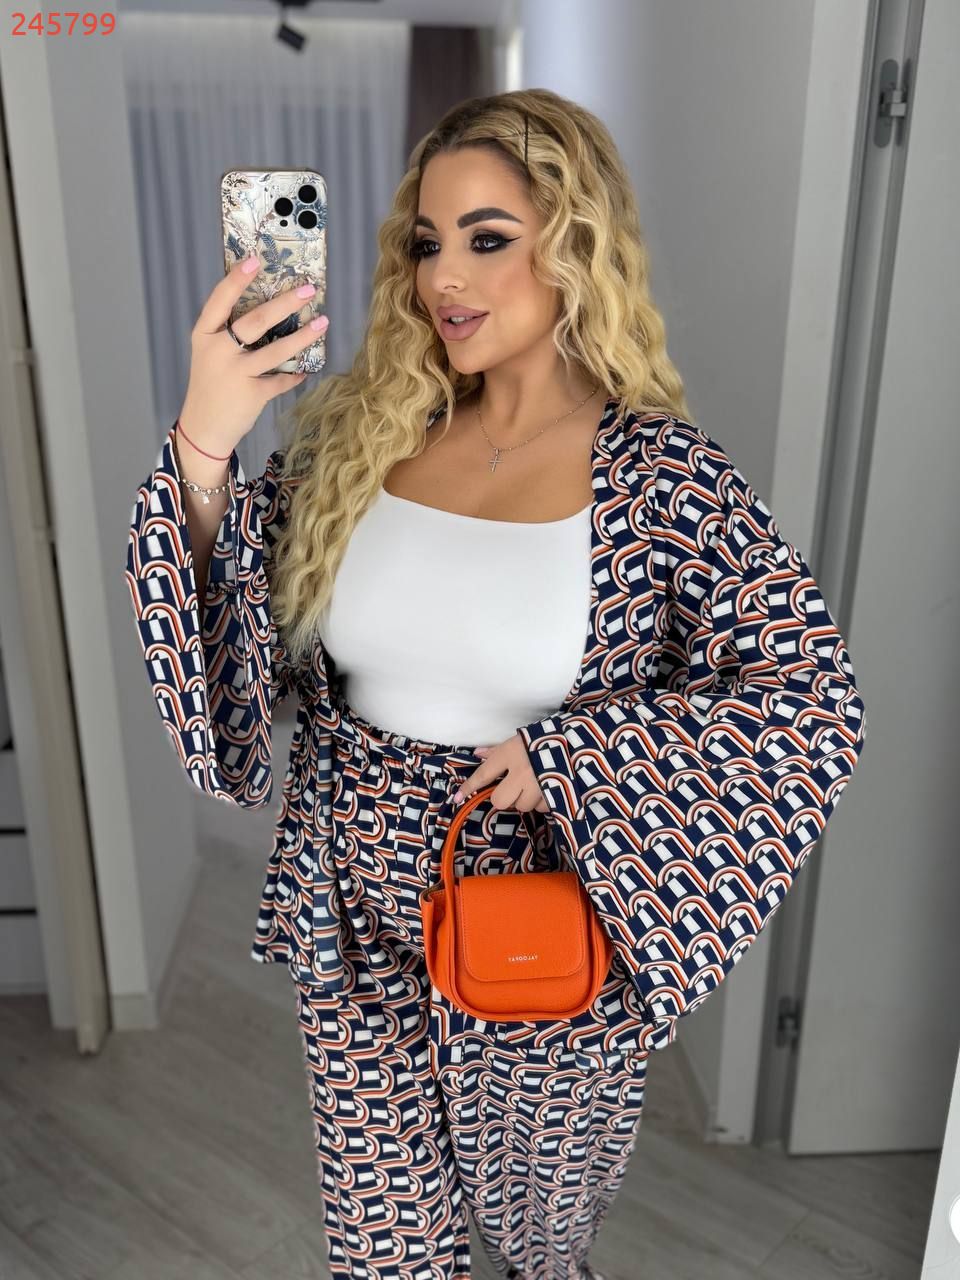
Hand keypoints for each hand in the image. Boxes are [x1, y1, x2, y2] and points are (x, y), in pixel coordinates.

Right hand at [178, 255, 329, 455]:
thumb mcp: (210, 353)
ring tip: (322, 322)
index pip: (219, 301)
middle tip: (308, 290)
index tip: (254, 260)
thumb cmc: (210, 384)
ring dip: (303, 336)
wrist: (203, 428)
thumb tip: (268, 309)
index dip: (236, 280)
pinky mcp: (253, 394)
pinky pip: (282, 379)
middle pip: (255, 321)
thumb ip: (228, 333)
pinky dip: (296, 375)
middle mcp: (218, 351)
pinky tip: (307, 370)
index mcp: (204, 335)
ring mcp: (236, 373)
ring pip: (276, 350)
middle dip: (285, 303)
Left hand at [452, 734, 548, 812]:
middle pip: (500, 801)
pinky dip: (542, 801)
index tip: (458, 798)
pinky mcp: (553, 795)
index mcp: (509, 754)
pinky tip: (547, 787)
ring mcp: (537, 785)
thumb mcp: (518, 739)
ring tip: (535, 783)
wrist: (578, 739)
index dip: (469, 788)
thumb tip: (478, 754)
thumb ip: (497, 750)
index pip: (483, 775)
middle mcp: (520, 772)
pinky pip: (540, 808)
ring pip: (521, 806)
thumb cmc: (544, 738)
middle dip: (505, 797)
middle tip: (514, 786)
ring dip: (525, 799)